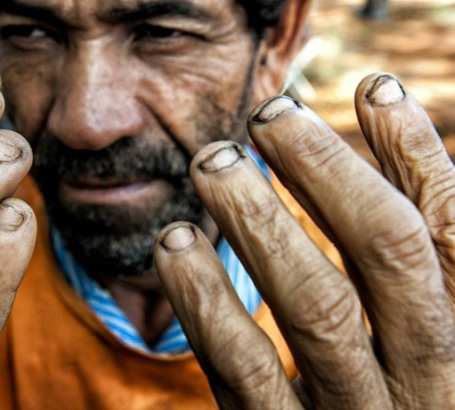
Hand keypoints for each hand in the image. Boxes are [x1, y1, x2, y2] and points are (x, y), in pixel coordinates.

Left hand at [154, 73, 454, 408]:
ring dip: (258, 220)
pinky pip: (246, 369)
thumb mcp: (433, 336)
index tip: (373, 87)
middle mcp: (430, 378)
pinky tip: (176, 244)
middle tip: (268, 113)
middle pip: (387, 252)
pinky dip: (206, 299)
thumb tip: (405, 165)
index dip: (417, 152)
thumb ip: (420, 271)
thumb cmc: (408, 405)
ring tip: (211, 161)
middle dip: (327, 170)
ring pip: (314, 304)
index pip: (453, 231)